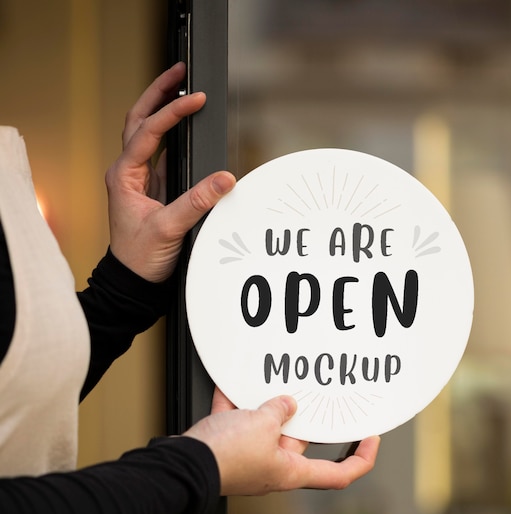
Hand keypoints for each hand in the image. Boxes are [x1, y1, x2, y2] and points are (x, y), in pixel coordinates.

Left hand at [105, 62, 235, 281]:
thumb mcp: (169, 228)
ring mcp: (139, 180)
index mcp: (124, 176)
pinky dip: (172, 136)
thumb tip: (224, 179)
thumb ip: (197, 202)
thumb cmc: (141, 258)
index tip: (195, 98)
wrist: (134, 282)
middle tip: (179, 70)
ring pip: (146, 133)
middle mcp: (128, 173)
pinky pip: (161, 154)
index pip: (148, 132)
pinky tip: (186, 129)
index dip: (172, 112)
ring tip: (182, 89)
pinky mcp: (153, 190)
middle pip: (138, 120)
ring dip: (162, 109)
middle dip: (157, 92)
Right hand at [183, 388, 379, 495]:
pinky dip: (238, 401)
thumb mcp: (261, 425)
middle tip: (320, 392)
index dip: (361, 459)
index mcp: (290, 471)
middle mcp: (274, 466)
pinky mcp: (230, 445)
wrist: (182, 465)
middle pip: (302, 440)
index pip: (338, 474)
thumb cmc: (224, 457)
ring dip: (270, 405)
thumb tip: (286, 404)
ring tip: (278, 381)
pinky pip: (239, 418)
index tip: (372, 438)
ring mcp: (252, 456)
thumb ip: (279, 411)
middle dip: (308, 415)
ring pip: (269, 425)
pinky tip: (234, 381)